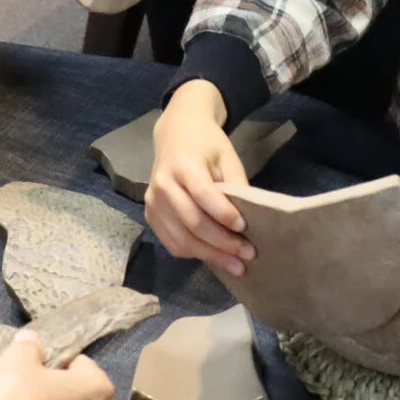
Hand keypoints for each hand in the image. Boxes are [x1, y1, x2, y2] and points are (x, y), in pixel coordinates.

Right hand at [0, 330, 114, 399]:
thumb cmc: (16, 396)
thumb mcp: (17, 358)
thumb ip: (29, 345)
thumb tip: (32, 340)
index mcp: (98, 388)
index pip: (82, 365)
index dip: (59, 364)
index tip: (39, 371)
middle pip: (80, 398)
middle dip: (62, 394)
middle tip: (32, 394)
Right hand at [144, 81, 256, 276]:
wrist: (175, 135)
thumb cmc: (206, 145)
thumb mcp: (227, 157)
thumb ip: (236, 186)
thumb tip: (249, 222)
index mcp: (183, 166)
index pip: (203, 194)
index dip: (224, 214)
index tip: (244, 228)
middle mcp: (163, 185)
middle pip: (193, 223)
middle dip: (222, 243)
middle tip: (248, 255)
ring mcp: (153, 203)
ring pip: (182, 239)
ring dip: (210, 255)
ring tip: (235, 265)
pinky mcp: (151, 216)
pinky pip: (172, 243)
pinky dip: (194, 253)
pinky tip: (214, 256)